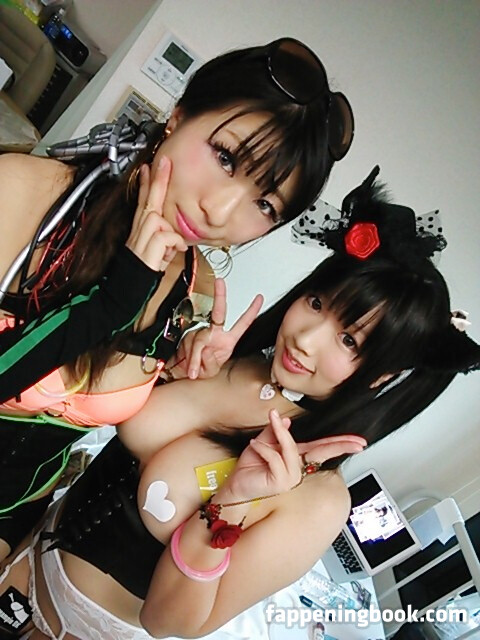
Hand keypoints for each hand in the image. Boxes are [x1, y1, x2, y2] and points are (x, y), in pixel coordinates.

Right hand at [126, 158, 186, 271]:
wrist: (128, 289)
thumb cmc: (143, 271)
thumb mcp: (157, 251)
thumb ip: (164, 239)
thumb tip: (176, 235)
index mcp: (140, 229)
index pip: (144, 201)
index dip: (146, 184)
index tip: (149, 167)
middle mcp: (139, 230)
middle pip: (149, 200)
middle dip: (157, 180)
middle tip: (164, 162)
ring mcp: (140, 238)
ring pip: (158, 219)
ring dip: (168, 233)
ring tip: (169, 248)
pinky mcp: (146, 248)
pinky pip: (166, 237)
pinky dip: (173, 245)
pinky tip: (170, 253)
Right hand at [177, 278, 263, 378]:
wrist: (183, 372)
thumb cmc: (202, 370)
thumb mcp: (211, 371)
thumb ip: (210, 362)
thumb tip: (207, 349)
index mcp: (228, 341)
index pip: (242, 324)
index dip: (251, 311)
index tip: (259, 298)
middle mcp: (216, 334)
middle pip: (219, 313)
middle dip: (219, 296)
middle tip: (220, 283)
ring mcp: (201, 333)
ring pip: (199, 340)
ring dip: (196, 358)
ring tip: (194, 370)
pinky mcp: (189, 336)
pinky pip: (189, 346)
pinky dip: (190, 358)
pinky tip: (189, 365)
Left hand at [218, 410, 365, 503]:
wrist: (235, 486)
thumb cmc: (249, 469)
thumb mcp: (262, 443)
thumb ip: (274, 431)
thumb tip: (284, 419)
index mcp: (296, 458)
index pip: (321, 447)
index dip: (339, 443)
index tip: (358, 441)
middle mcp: (297, 468)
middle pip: (322, 452)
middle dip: (340, 445)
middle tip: (357, 442)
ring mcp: (290, 477)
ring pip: (291, 448)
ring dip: (280, 433)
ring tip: (271, 421)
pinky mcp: (280, 481)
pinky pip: (275, 457)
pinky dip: (263, 448)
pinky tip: (255, 445)